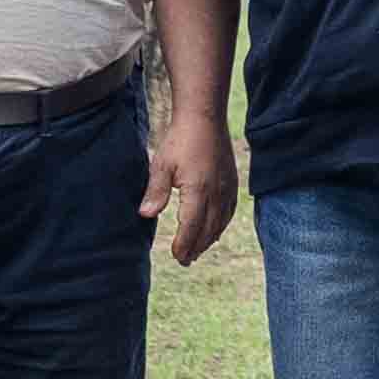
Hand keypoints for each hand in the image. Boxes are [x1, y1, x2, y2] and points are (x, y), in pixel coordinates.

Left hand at [143, 107, 235, 264]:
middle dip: (196, 247)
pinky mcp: (232, 182)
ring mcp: (227, 188)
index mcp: (198, 190)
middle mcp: (217, 192)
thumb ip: (156, 191)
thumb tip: (145, 215)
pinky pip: (230, 211)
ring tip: (197, 251)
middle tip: (184, 261)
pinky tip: (215, 230)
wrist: (204, 117)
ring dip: (209, 239)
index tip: (176, 256)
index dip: (184, 244)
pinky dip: (221, 225)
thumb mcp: (161, 164)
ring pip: (220, 223)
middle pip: (208, 229)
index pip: (192, 226)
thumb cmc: (180, 139)